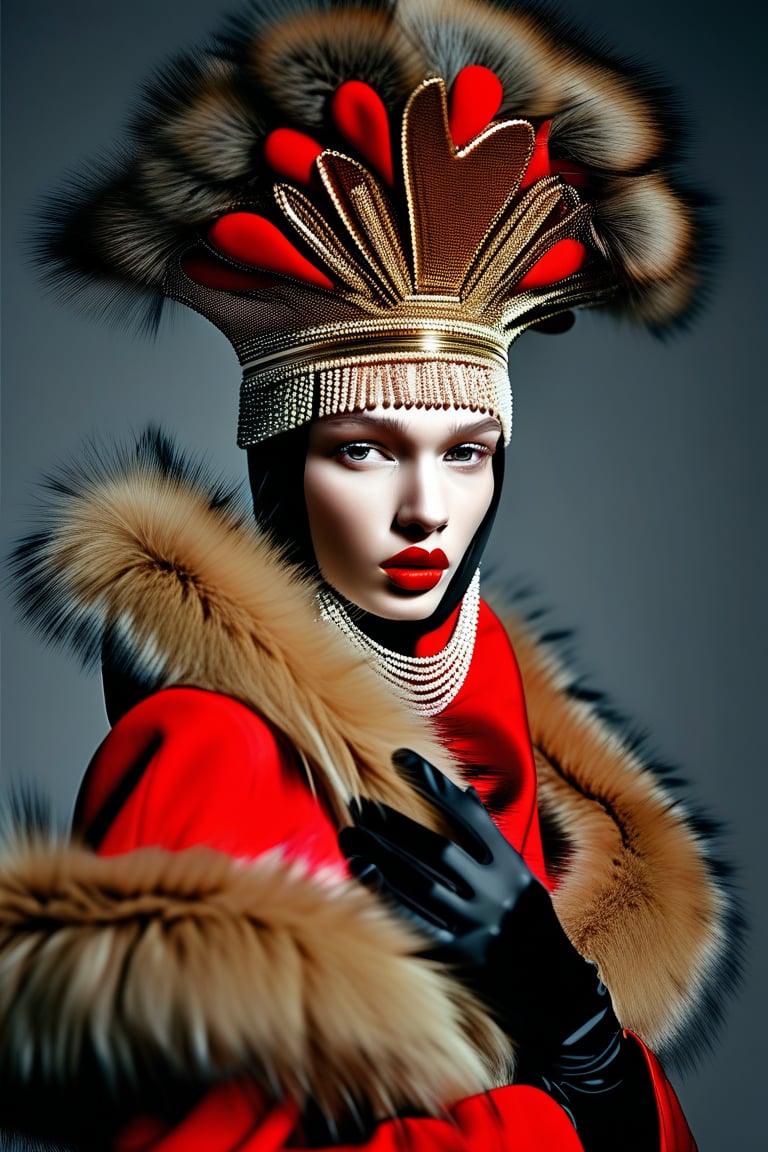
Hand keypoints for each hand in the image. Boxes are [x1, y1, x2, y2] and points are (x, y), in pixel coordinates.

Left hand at [340, 751, 658, 1148]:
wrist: (552, 990)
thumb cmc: (528, 920)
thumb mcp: (519, 873)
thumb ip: (489, 835)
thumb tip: (463, 793)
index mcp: (509, 864)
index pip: (466, 812)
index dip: (432, 782)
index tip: (398, 756)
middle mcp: (493, 891)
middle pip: (434, 848)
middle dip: (392, 823)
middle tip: (357, 803)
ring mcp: (475, 924)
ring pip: (417, 882)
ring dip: (378, 856)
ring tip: (349, 834)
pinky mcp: (457, 952)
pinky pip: (412, 918)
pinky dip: (384, 894)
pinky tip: (361, 872)